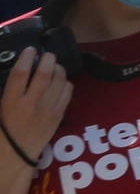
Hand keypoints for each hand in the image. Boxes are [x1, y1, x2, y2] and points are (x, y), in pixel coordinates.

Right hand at [1, 48, 72, 168]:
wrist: (15, 154)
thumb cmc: (3, 130)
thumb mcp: (0, 108)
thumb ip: (9, 89)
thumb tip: (20, 69)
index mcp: (11, 103)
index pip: (20, 74)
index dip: (26, 58)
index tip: (30, 50)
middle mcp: (31, 104)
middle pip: (44, 73)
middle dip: (47, 59)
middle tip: (46, 54)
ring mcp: (48, 109)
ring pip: (59, 80)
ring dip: (58, 68)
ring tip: (54, 65)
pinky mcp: (59, 115)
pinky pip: (68, 91)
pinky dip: (66, 81)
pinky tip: (60, 80)